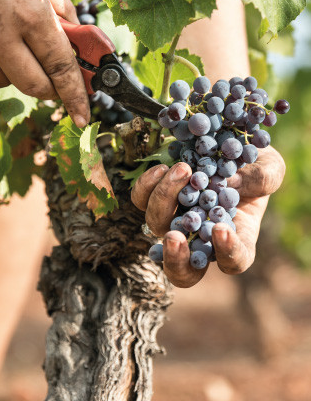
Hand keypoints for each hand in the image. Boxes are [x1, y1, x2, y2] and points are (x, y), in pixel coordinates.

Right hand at [0, 0, 89, 127]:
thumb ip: (66, 18)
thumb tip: (80, 48)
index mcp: (31, 16)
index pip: (61, 69)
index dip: (74, 96)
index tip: (82, 116)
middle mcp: (3, 35)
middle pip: (36, 87)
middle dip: (52, 89)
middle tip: (58, 81)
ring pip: (9, 82)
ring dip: (23, 73)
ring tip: (21, 46)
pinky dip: (0, 67)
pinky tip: (1, 44)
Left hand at [131, 146, 284, 287]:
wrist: (225, 142)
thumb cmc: (253, 161)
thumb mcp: (270, 166)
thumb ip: (262, 179)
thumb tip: (232, 185)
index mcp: (235, 237)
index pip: (233, 262)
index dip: (228, 254)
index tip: (222, 229)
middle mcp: (201, 236)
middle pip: (182, 270)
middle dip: (174, 259)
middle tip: (174, 237)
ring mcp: (175, 218)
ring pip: (157, 226)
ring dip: (165, 201)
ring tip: (183, 170)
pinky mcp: (156, 197)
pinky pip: (141, 201)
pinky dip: (147, 187)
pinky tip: (163, 168)